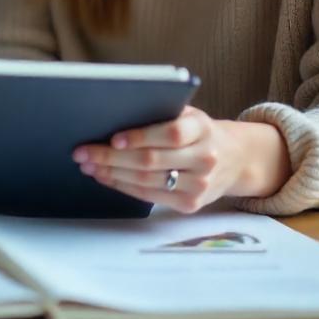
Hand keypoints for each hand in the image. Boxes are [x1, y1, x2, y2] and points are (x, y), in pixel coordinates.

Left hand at [72, 106, 289, 213]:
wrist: (234, 158)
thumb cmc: (198, 130)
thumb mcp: (188, 114)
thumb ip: (160, 114)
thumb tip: (114, 114)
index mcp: (203, 129)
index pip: (171, 134)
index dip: (140, 137)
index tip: (113, 139)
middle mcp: (205, 158)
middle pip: (152, 161)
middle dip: (112, 157)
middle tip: (83, 152)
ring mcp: (199, 185)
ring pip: (148, 181)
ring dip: (113, 174)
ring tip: (88, 165)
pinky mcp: (191, 205)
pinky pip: (151, 197)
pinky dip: (124, 187)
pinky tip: (106, 178)